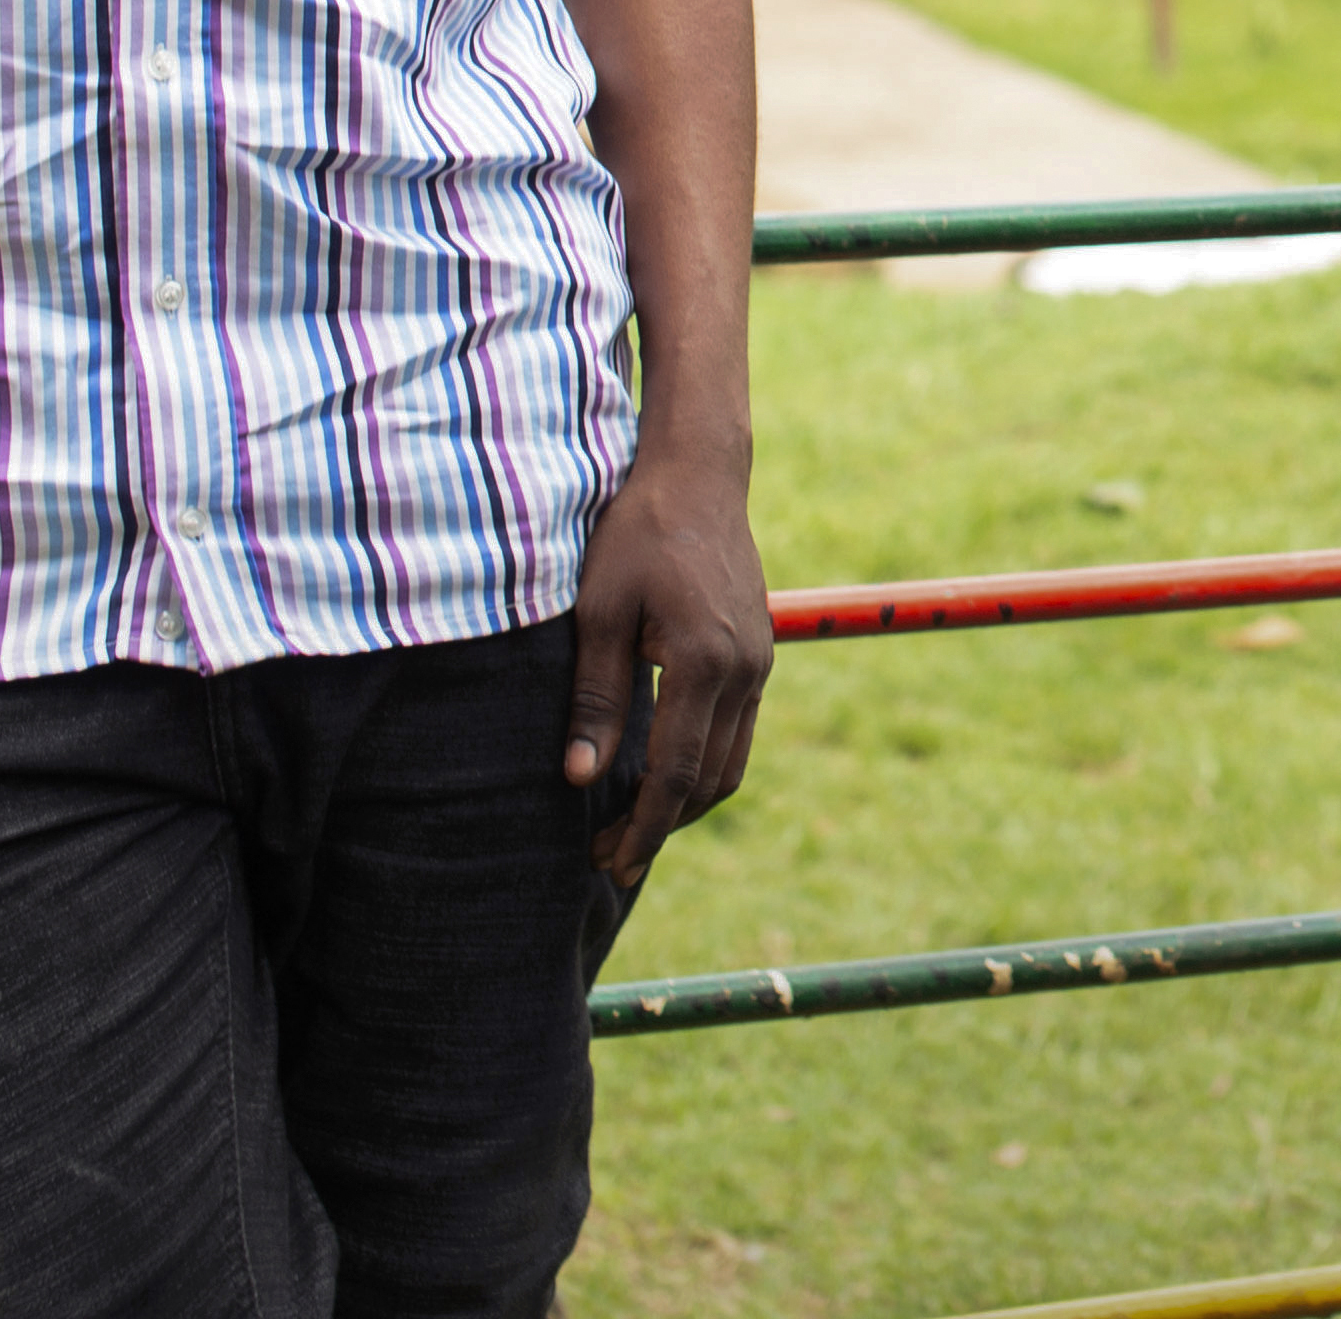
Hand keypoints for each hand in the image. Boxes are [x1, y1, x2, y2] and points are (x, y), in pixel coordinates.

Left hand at [565, 432, 770, 884]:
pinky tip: (664, 772)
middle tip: (609, 857)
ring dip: (686, 803)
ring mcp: (759, 662)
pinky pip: (738, 732)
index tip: (611, 863)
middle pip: (711, 781)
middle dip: (661, 827)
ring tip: (633, 825)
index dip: (643, 827)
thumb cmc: (637, 535)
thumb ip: (595, 698)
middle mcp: (745, 670)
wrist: (699, 476)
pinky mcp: (759, 652)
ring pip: (731, 763)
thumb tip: (580, 777)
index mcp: (705, 662)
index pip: (676, 773)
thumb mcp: (599, 612)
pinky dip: (705, 766)